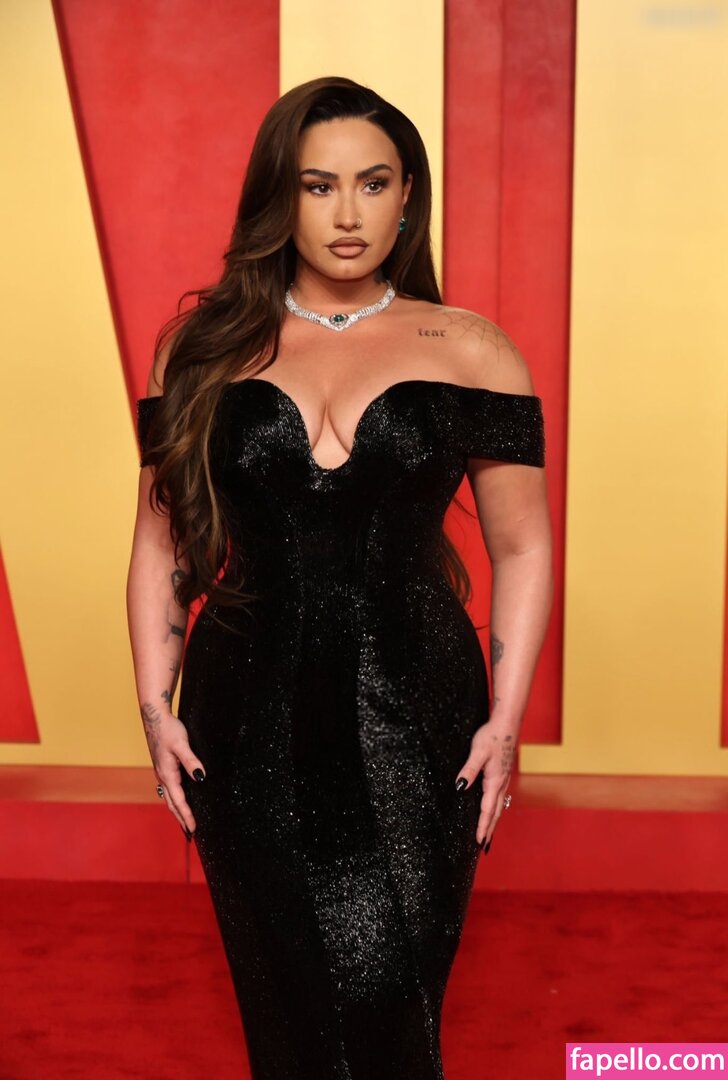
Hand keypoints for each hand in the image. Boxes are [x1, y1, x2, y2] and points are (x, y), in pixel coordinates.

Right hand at [140, 702, 205, 836]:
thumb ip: (191, 761)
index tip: (193, 829)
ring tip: (185, 820)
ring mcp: (162, 771)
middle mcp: (163, 776)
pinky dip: (176, 798)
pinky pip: (170, 787)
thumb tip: (200, 777)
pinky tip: (181, 797)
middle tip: (190, 833)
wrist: (155, 717)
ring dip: (178, 809)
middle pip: (173, 803)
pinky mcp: (164, 766)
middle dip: (181, 818)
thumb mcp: (181, 744)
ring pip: (170, 796)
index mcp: (167, 774)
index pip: (179, 800)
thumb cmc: (168, 730)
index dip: (186, 815)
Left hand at [455, 716, 516, 848]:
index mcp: (495, 781)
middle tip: (484, 846)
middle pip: (496, 812)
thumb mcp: (477, 752)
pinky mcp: (503, 773)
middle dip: (489, 829)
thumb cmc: (492, 736)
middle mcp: (501, 783)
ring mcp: (504, 779)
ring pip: (499, 805)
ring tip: (488, 833)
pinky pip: (499, 797)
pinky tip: (493, 808)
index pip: (487, 810)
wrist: (507, 723)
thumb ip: (469, 770)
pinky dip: (496, 808)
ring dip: (493, 820)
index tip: (479, 842)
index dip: (482, 826)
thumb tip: (459, 787)